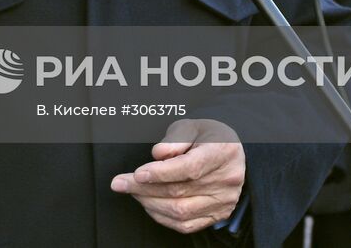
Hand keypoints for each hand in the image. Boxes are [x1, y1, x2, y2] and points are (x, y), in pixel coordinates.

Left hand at [110, 119, 245, 234]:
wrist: (230, 152)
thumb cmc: (208, 136)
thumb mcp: (192, 126)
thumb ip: (175, 138)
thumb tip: (158, 155)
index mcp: (222, 152)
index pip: (189, 168)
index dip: (160, 173)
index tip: (137, 174)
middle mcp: (226, 180)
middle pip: (180, 192)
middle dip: (144, 189)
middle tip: (120, 183)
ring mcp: (223, 201)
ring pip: (180, 212)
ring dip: (150, 203)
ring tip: (133, 191)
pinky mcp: (218, 214)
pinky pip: (186, 225)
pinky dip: (162, 217)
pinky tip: (149, 204)